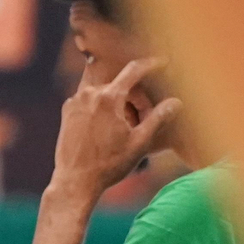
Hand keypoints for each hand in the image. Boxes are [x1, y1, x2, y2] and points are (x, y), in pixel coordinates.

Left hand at [52, 56, 182, 197]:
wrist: (75, 182)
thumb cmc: (108, 165)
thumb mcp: (140, 142)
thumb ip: (159, 118)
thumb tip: (176, 101)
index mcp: (108, 98)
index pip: (134, 70)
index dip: (152, 64)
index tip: (165, 62)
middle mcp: (88, 94)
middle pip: (121, 86)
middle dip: (137, 98)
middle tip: (146, 119)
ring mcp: (74, 101)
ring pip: (106, 94)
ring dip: (120, 104)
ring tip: (127, 128)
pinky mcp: (67, 111)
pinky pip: (91, 102)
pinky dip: (104, 109)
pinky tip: (109, 130)